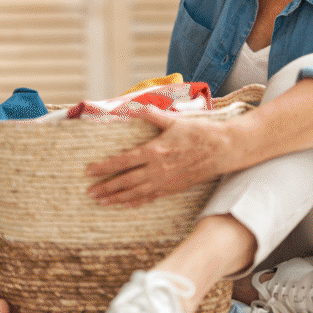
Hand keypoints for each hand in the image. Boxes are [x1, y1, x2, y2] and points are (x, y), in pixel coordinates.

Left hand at [85, 108, 232, 207]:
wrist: (223, 150)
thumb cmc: (199, 132)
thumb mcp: (174, 120)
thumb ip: (151, 115)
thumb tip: (131, 107)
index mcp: (154, 151)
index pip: (122, 161)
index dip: (104, 167)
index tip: (88, 171)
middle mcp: (157, 170)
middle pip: (125, 181)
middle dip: (105, 187)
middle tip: (89, 192)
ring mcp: (165, 182)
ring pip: (136, 193)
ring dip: (117, 198)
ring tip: (101, 201)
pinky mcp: (174, 188)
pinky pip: (151, 198)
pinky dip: (137, 202)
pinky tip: (126, 205)